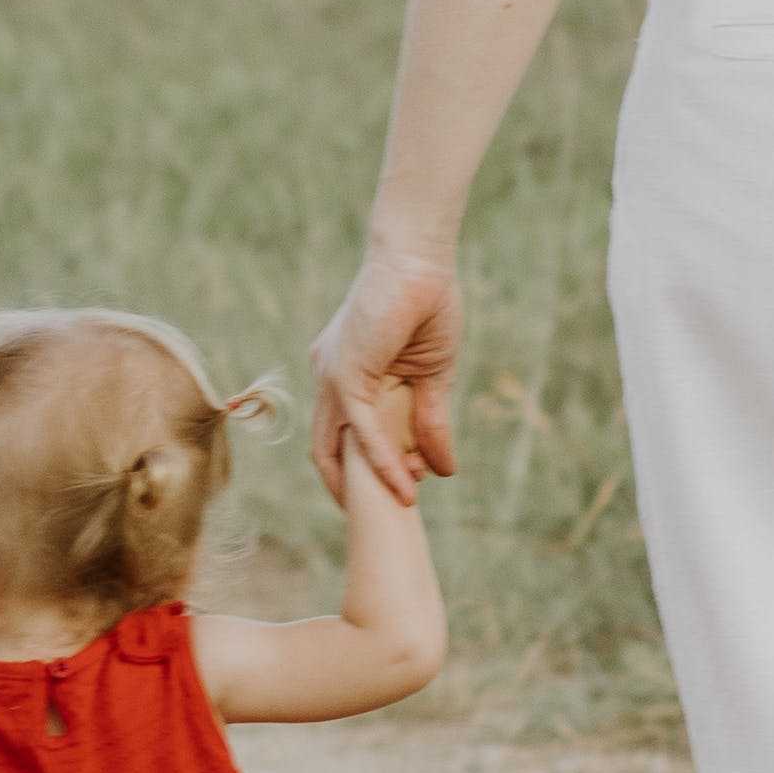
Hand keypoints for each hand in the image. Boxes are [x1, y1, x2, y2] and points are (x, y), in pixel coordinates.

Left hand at [312, 245, 460, 500]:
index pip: (345, 433)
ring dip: (372, 480)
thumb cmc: (425, 307)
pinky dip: (382, 460)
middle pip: (328, 448)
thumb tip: (445, 471)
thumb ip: (430, 422)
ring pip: (340, 447)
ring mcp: (331, 377)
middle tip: (387, 511)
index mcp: (344, 373)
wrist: (419, 262)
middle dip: (353, 486)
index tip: (406, 483)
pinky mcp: (343, 374)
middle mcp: (329, 377)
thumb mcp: (431, 378)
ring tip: (405, 503)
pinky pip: (361, 430)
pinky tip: (406, 483)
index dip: (370, 465)